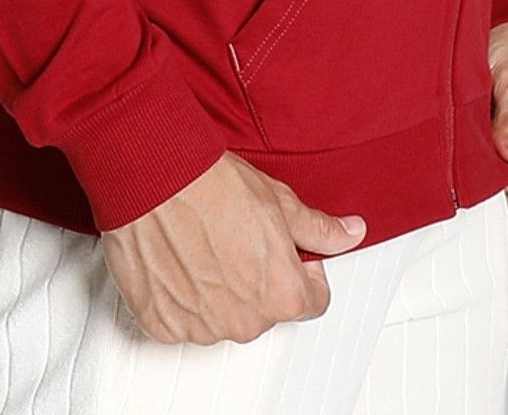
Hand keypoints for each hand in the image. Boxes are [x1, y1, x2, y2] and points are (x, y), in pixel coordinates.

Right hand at [99, 151, 368, 344]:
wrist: (157, 179)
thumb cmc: (213, 186)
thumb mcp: (281, 201)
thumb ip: (320, 229)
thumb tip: (350, 233)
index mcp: (283, 296)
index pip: (312, 301)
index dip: (303, 270)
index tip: (286, 250)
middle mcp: (244, 323)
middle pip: (265, 310)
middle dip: (257, 280)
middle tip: (238, 239)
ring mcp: (202, 328)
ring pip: (222, 316)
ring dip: (218, 291)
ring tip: (205, 245)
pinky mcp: (163, 325)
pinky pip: (182, 319)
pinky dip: (182, 297)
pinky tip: (180, 259)